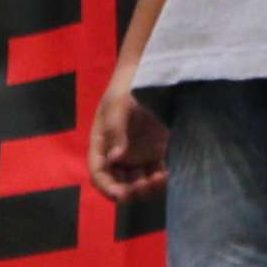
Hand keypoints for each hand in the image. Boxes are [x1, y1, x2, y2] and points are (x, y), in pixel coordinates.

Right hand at [87, 78, 167, 205]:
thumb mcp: (117, 104)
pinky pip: (156, 172)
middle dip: (131, 191)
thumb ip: (115, 130)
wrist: (151, 73)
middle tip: (143, 186)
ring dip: (147, 187)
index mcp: (102, 144)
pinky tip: (166, 175)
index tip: (121, 194)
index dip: (108, 187)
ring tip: (158, 179)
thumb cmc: (127, 86)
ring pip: (139, 181)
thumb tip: (116, 158)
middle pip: (120, 183)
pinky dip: (160, 178)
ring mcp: (138, 154)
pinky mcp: (156, 151)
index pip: (99, 173)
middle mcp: (118, 154)